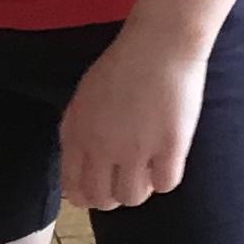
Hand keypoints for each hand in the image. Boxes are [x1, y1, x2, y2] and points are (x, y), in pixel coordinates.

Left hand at [57, 35, 207, 212]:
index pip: (74, 188)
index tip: (99, 189)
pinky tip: (166, 162)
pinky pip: (165, 185)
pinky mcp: (169, 146)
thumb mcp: (83, 99)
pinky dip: (165, 179)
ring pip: (132, 197)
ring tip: (146, 171)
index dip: (86, 196)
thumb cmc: (121, 66)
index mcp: (78, 134)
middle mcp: (102, 146)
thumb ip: (76, 134)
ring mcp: (136, 148)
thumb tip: (76, 171)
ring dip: (139, 190)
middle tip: (124, 182)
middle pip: (101, 199)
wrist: (158, 45)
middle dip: (112, 197)